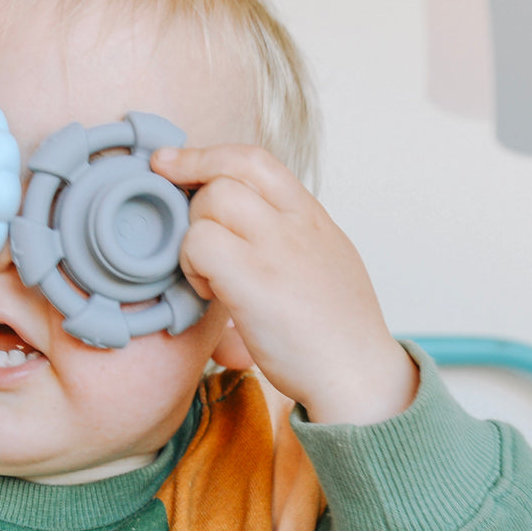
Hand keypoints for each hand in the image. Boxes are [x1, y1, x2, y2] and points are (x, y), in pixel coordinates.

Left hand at [153, 145, 416, 425]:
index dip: (205, 155)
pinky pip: (200, 244)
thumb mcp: (323, 262)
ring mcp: (277, 249)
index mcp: (311, 215)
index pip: (254, 159)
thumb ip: (286, 236)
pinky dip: (191, 266)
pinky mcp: (256, 281)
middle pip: (225, 173)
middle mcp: (296, 223)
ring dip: (193, 236)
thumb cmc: (337, 332)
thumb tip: (239, 228)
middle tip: (191, 240)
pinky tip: (208, 293)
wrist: (360, 376)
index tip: (170, 163)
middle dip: (192, 199)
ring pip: (209, 202)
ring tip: (207, 275)